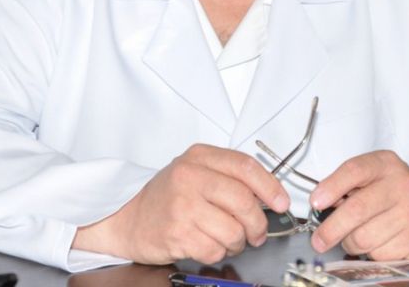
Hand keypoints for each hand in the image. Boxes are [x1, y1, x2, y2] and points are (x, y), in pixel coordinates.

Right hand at [73, 144, 289, 264]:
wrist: (127, 218)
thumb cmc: (167, 196)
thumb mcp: (196, 171)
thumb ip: (229, 176)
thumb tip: (270, 194)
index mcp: (199, 157)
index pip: (246, 167)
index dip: (270, 187)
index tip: (281, 203)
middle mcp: (190, 177)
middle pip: (244, 201)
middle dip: (258, 223)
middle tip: (256, 232)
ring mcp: (182, 206)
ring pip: (233, 230)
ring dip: (237, 241)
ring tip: (227, 238)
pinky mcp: (177, 234)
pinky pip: (216, 249)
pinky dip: (219, 252)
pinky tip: (208, 244)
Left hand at [308, 150, 408, 259]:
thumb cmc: (391, 192)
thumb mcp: (372, 176)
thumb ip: (346, 185)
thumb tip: (320, 206)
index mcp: (386, 164)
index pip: (355, 170)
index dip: (332, 187)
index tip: (315, 202)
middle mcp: (402, 186)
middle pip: (356, 210)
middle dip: (330, 229)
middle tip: (318, 240)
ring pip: (364, 239)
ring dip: (351, 243)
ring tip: (357, 236)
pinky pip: (379, 255)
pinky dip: (371, 254)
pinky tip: (378, 242)